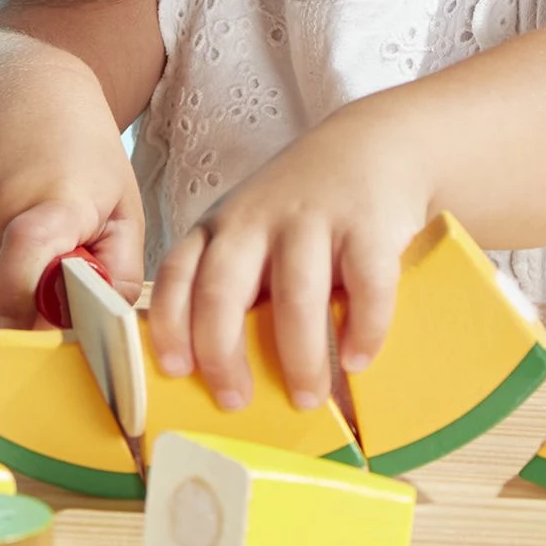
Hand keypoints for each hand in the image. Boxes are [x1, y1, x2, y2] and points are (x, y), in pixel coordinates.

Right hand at [0, 59, 143, 329]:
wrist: (20, 92)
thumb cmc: (83, 154)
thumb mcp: (124, 207)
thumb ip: (119, 271)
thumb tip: (103, 324)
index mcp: (54, 201)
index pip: (22, 263)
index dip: (29, 309)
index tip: (54, 322)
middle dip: (22, 316)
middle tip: (53, 302)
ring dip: (0, 298)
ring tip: (35, 267)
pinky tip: (7, 251)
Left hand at [145, 104, 431, 411]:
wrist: (375, 143)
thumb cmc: (304, 206)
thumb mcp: (253, 229)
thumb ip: (235, 283)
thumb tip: (223, 376)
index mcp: (220, 226)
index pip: (177, 275)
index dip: (170, 326)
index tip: (176, 372)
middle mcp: (256, 219)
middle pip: (223, 291)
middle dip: (223, 355)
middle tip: (236, 402)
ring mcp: (313, 218)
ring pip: (295, 296)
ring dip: (299, 357)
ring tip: (307, 398)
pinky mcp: (369, 223)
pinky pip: (366, 285)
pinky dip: (363, 329)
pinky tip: (358, 359)